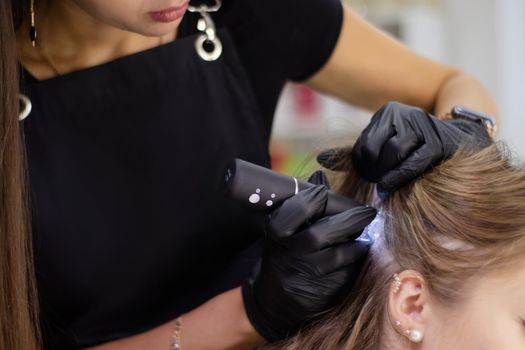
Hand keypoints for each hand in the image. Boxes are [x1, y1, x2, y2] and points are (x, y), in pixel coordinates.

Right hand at [242, 171, 375, 340]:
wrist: (273, 301)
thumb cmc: (282, 255)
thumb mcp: (284, 230)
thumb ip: (303, 205)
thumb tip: (321, 176)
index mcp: (278, 233)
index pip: (299, 209)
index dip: (316, 196)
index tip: (327, 192)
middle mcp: (291, 254)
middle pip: (325, 232)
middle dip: (351, 220)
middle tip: (368, 213)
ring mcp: (307, 277)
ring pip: (342, 255)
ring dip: (359, 243)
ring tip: (366, 235)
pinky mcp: (324, 294)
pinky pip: (349, 274)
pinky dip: (358, 263)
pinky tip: (360, 256)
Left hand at [318, 101, 491, 194]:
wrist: (461, 142)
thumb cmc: (415, 149)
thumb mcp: (383, 148)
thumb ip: (353, 155)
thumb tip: (320, 159)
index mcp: (387, 113)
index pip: (362, 145)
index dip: (362, 167)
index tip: (370, 176)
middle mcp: (403, 114)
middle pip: (374, 150)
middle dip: (373, 172)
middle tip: (377, 182)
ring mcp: (423, 126)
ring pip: (392, 153)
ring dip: (387, 175)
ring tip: (386, 184)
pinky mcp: (439, 142)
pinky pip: (413, 162)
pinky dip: (400, 177)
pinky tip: (392, 185)